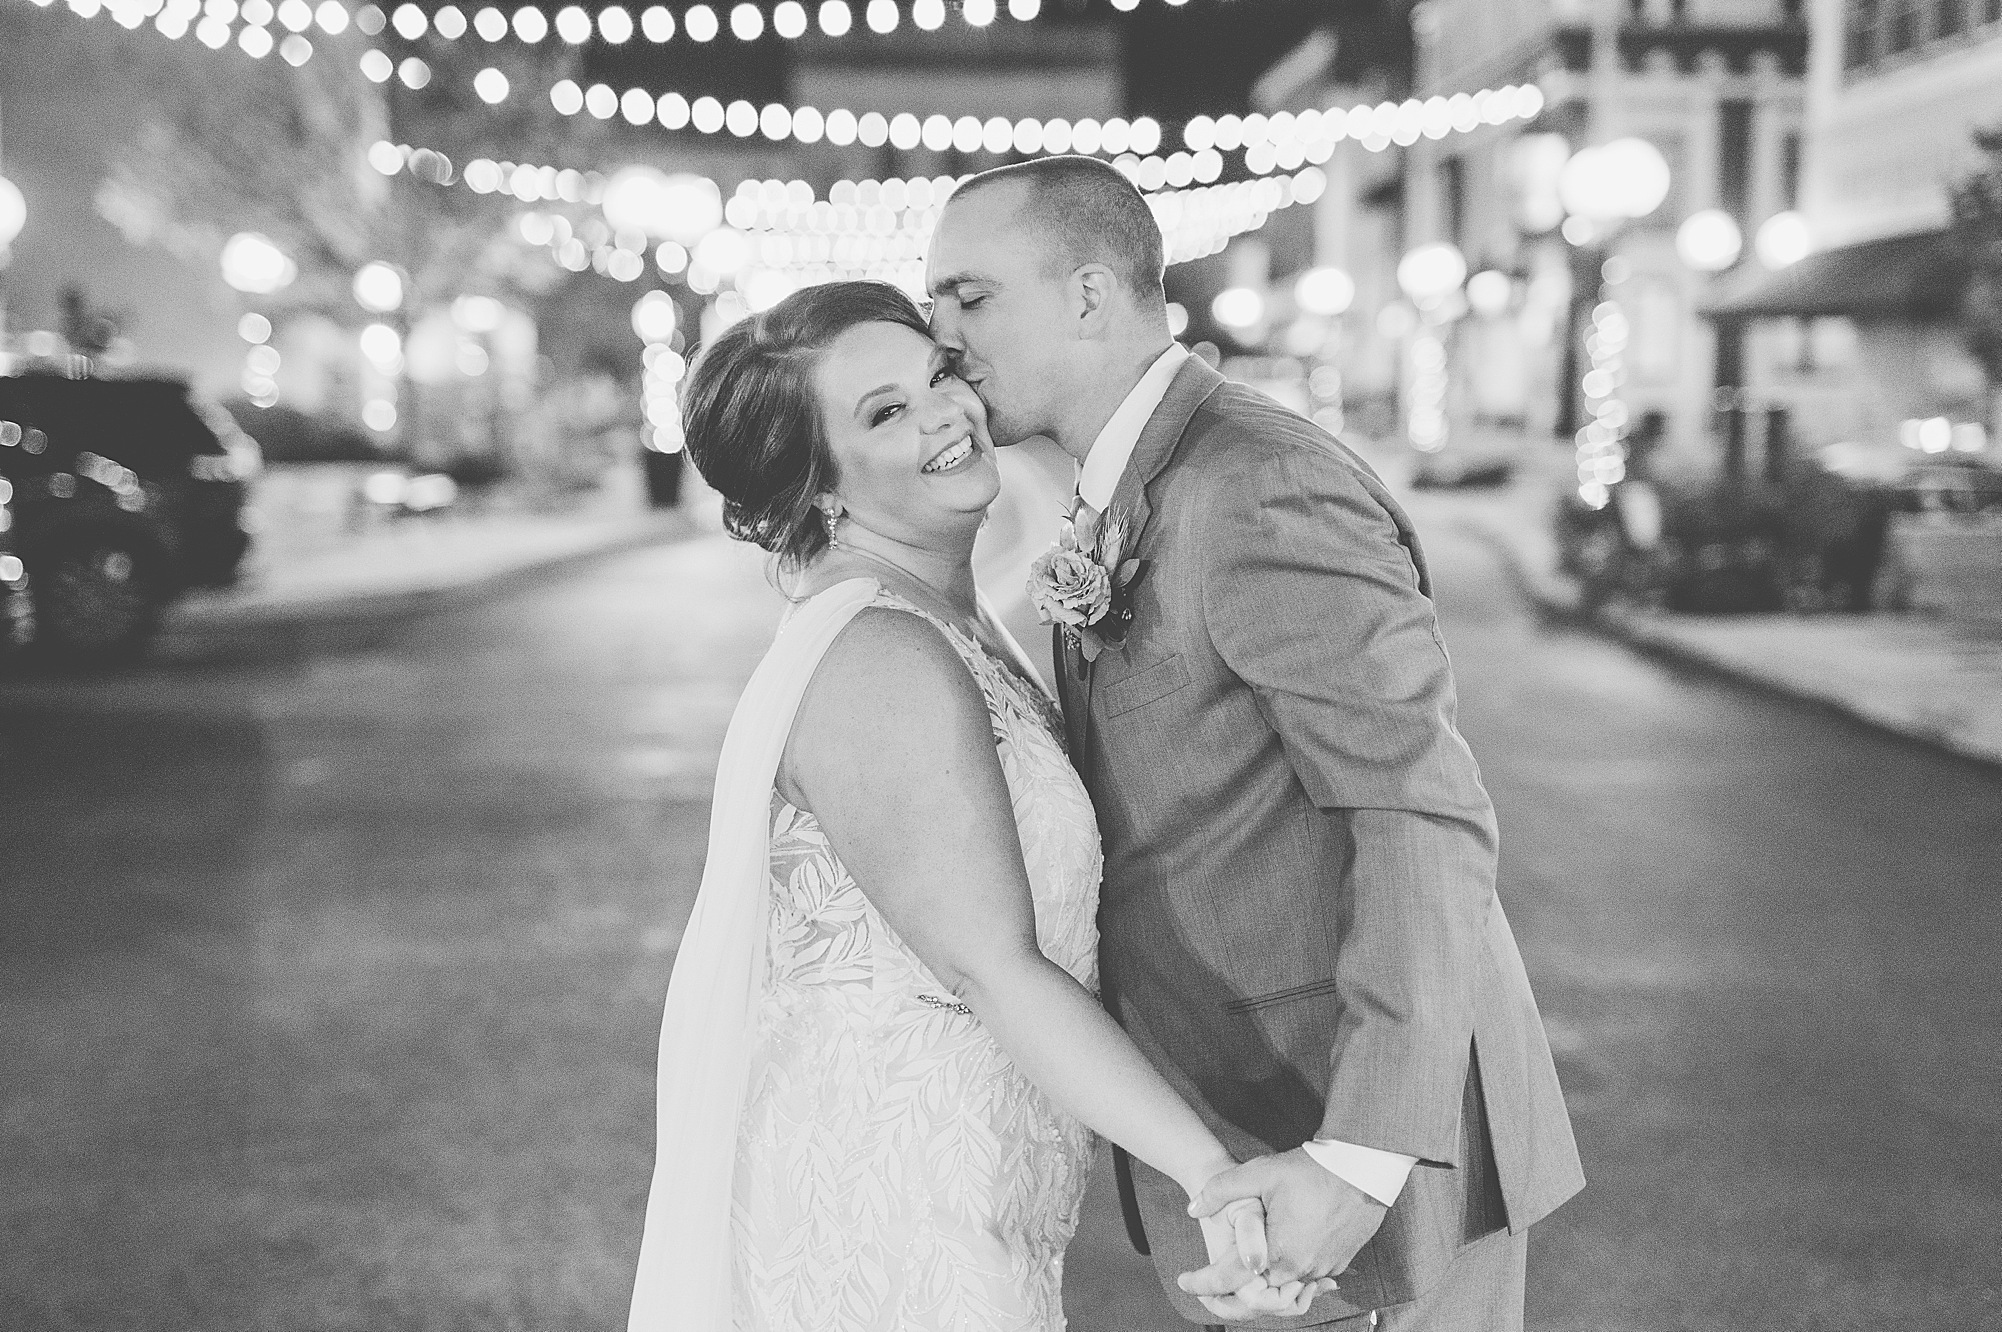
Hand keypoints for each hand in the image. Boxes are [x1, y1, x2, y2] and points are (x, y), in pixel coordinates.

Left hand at [1187, 1147, 1389, 1288]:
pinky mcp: (1339, 1262)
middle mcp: (1303, 1270)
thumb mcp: (1260, 1173)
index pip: (1232, 1281)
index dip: (1203, 1283)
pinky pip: (1308, 1278)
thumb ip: (1221, 1190)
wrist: (1364, 1168)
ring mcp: (1324, 1269)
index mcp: (1280, 1254)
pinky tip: (1280, 1255)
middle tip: (1212, 1280)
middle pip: (1260, 1293)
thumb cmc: (1312, 1170)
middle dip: (1235, 1288)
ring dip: (1265, 1280)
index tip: (1184, 1281)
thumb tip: (1193, 1208)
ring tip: (1246, 1266)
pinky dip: (1290, 1272)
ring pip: (1286, 1288)